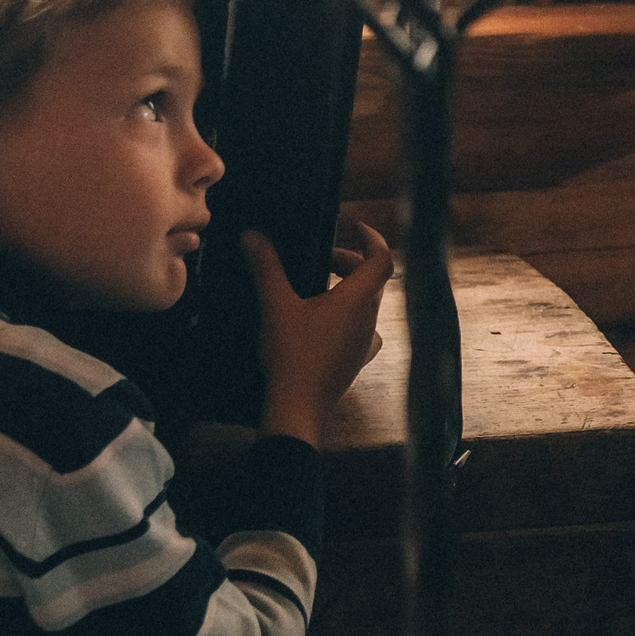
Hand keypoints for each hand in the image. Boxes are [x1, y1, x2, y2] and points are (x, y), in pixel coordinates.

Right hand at [244, 223, 393, 446]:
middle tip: (322, 258)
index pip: (382, 261)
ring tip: (318, 286)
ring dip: (348, 289)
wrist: (297, 408)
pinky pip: (360, 329)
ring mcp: (365, 343)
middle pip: (372, 280)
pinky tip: (324, 322)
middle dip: (350, 263)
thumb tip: (252, 236)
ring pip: (366, 305)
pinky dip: (346, 316)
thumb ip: (266, 267)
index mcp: (357, 301)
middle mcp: (368, 320)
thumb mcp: (275, 305)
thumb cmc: (291, 355)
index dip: (374, 239)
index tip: (357, 227)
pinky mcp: (356, 361)